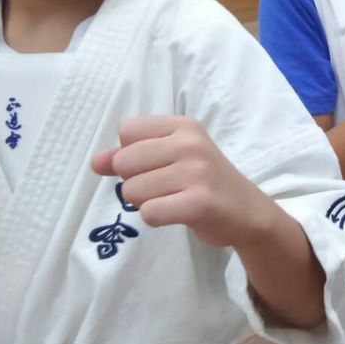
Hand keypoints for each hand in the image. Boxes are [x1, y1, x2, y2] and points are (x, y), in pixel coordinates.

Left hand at [92, 117, 274, 248]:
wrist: (248, 212)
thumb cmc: (206, 182)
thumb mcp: (172, 158)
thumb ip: (131, 155)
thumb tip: (96, 162)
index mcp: (183, 126)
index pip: (127, 130)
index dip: (132, 153)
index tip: (157, 164)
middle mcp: (190, 144)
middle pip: (124, 162)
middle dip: (135, 181)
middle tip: (165, 187)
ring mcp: (196, 173)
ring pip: (132, 190)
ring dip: (146, 202)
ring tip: (173, 200)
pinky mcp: (199, 203)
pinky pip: (149, 213)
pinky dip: (156, 217)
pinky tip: (177, 213)